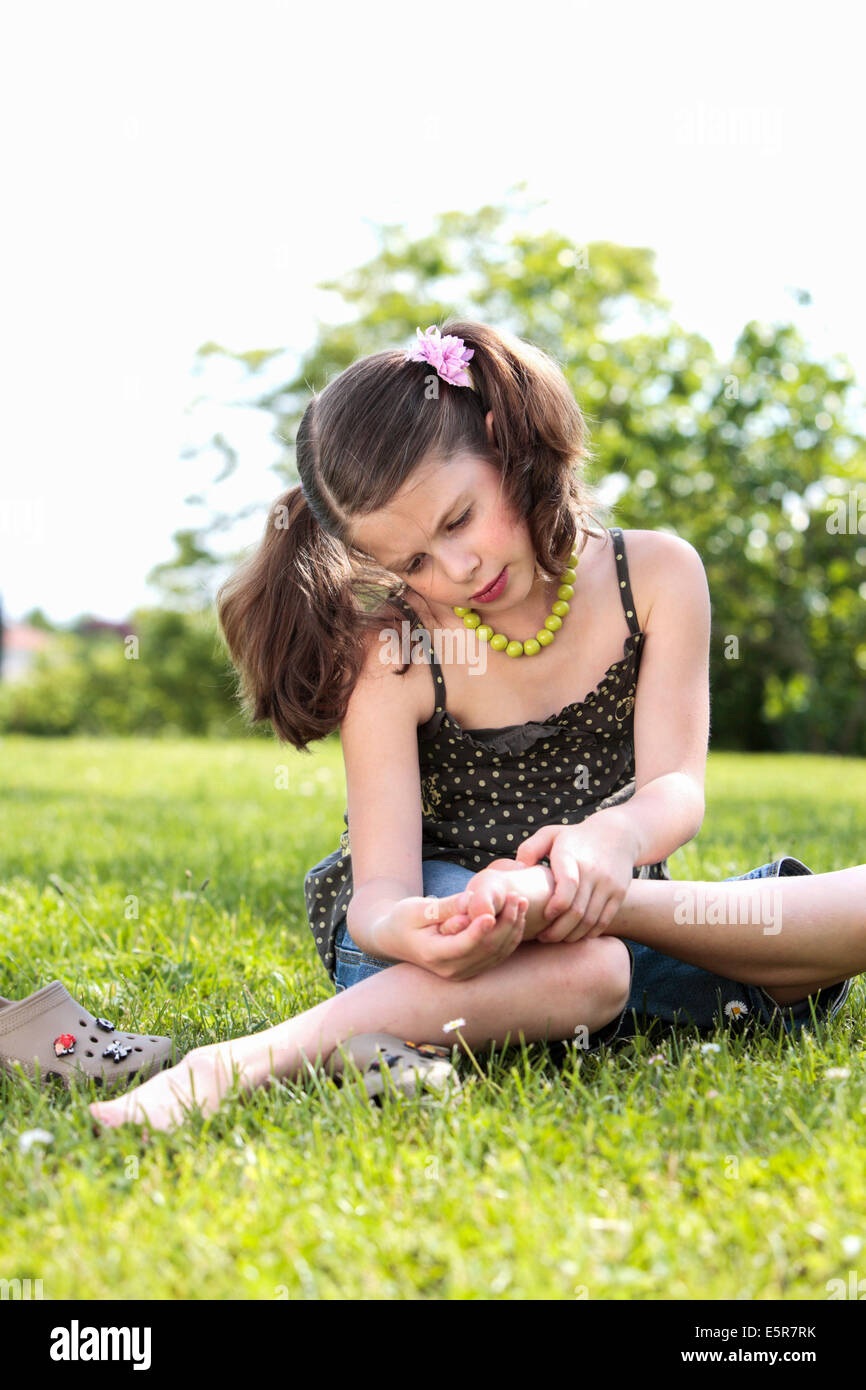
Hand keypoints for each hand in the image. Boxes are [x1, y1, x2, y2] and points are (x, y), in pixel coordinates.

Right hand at [382, 876, 528, 981]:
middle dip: (505, 923)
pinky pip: (497, 955)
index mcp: (433, 955)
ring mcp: (463, 972)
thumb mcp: (417, 909)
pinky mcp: (472, 968)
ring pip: (497, 953)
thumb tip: (471, 899)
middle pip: (486, 950)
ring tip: (520, 901)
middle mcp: (451, 969)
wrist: (395, 939)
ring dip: (513, 927)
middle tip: (516, 897)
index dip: (479, 931)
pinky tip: (517, 915)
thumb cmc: (403, 919)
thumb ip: (445, 907)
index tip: (492, 913)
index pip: (462, 946)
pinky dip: (510, 935)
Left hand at [514, 813, 636, 942]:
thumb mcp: (551, 834)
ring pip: (590, 920)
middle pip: (577, 911)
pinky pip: (604, 920)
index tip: (544, 917)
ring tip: (558, 938)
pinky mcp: (619, 893)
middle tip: (544, 937)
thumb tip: (517, 870)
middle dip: (558, 930)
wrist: (617, 834)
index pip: (567, 886)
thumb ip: (530, 849)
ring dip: (572, 935)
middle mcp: (592, 870)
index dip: (555, 907)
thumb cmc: (574, 837)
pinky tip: (576, 934)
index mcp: (571, 856)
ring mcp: (608, 883)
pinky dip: (590, 932)